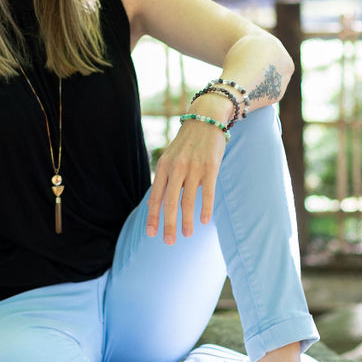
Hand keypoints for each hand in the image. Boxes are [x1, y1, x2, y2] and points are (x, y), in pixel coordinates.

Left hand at [145, 110, 226, 244]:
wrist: (206, 119)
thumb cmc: (188, 144)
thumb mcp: (171, 158)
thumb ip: (167, 179)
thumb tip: (161, 205)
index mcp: (163, 167)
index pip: (155, 197)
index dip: (152, 216)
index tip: (150, 233)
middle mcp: (176, 168)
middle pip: (169, 202)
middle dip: (168, 224)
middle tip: (168, 242)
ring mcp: (193, 167)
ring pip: (188, 201)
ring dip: (186, 221)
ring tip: (186, 235)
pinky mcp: (211, 167)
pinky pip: (207, 193)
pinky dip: (205, 209)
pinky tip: (203, 221)